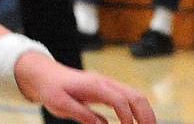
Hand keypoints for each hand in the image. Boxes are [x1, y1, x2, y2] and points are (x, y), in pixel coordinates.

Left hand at [15, 52, 156, 123]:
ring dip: (145, 111)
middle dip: (146, 114)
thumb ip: (82, 114)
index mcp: (96, 86)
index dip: (127, 117)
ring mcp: (110, 85)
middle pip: (136, 96)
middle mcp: (107, 83)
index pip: (120, 100)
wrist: (47, 74)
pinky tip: (137, 120)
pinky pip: (129, 98)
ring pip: (136, 96)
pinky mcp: (108, 90)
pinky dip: (138, 109)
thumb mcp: (60, 105)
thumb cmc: (52, 89)